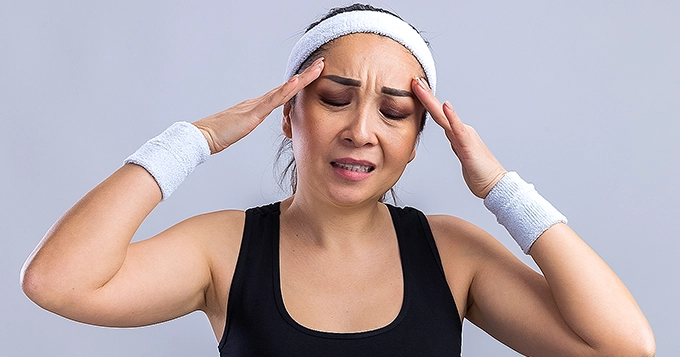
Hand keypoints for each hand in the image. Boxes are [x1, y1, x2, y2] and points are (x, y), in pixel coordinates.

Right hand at [193, 58, 324, 153]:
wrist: (203, 136)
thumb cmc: (219, 134)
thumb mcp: (241, 127)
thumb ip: (250, 121)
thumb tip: (256, 119)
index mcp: (258, 105)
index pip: (283, 92)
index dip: (299, 83)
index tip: (312, 74)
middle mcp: (258, 101)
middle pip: (287, 87)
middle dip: (306, 75)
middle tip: (321, 63)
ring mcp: (256, 105)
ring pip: (284, 90)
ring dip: (302, 78)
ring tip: (317, 68)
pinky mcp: (253, 113)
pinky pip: (272, 100)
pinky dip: (285, 90)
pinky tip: (296, 82)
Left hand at [411, 77, 505, 198]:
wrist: (494, 185)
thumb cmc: (479, 172)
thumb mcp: (462, 154)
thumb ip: (456, 142)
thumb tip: (449, 134)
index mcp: (458, 133)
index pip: (439, 115)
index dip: (426, 102)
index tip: (416, 89)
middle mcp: (461, 131)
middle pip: (439, 111)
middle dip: (425, 95)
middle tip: (414, 81)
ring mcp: (465, 136)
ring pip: (445, 116)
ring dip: (432, 101)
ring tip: (421, 87)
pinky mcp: (469, 146)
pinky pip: (458, 130)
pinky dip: (452, 117)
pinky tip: (446, 106)